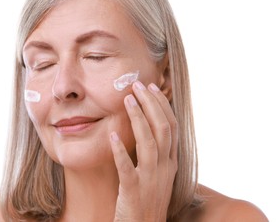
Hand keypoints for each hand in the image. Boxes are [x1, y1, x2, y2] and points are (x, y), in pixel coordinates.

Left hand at [110, 81, 177, 221]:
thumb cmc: (148, 200)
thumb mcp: (158, 174)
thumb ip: (156, 153)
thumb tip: (148, 128)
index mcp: (171, 162)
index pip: (171, 127)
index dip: (162, 105)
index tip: (151, 88)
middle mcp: (164, 168)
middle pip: (163, 129)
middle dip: (151, 104)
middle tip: (138, 85)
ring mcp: (151, 179)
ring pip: (149, 142)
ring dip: (138, 118)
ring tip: (128, 100)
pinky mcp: (133, 191)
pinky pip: (127, 167)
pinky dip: (120, 150)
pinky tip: (112, 134)